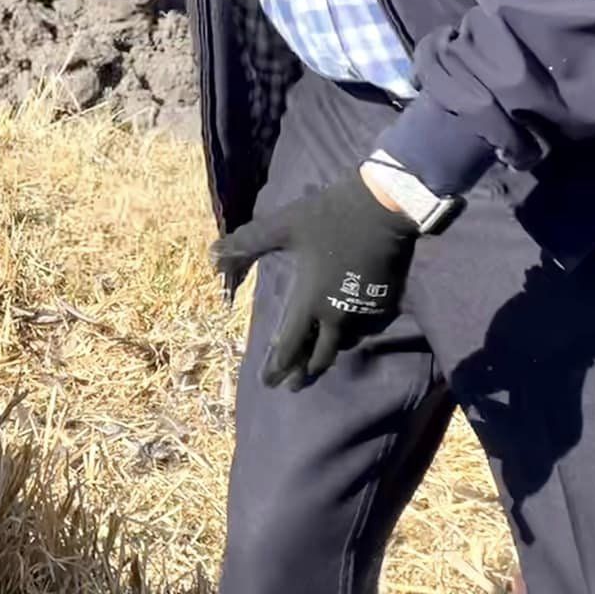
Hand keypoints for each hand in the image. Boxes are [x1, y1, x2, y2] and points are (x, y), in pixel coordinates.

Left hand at [209, 174, 418, 390]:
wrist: (382, 207)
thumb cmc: (327, 216)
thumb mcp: (282, 226)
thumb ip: (246, 244)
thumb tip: (212, 256)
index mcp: (310, 300)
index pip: (290, 346)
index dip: (277, 366)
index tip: (267, 383)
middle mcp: (337, 314)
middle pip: (320, 356)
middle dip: (302, 373)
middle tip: (291, 387)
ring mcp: (363, 311)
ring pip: (343, 344)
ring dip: (326, 356)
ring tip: (315, 362)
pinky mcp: (383, 302)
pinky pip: (363, 329)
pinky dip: (350, 336)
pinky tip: (345, 334)